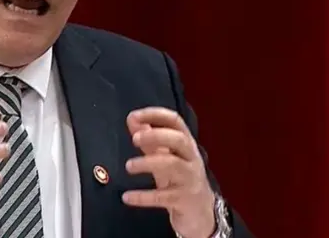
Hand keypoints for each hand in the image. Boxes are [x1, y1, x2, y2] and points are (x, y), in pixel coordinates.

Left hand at [123, 107, 215, 237]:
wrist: (201, 213)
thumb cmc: (181, 180)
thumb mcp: (166, 157)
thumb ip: (150, 139)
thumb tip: (133, 120)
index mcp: (186, 144)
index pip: (175, 121)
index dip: (155, 115)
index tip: (134, 116)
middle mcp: (191, 158)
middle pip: (178, 139)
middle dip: (156, 136)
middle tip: (134, 139)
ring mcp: (189, 179)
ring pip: (173, 165)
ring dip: (148, 162)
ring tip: (129, 166)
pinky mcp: (184, 200)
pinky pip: (163, 196)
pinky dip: (143, 196)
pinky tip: (127, 197)